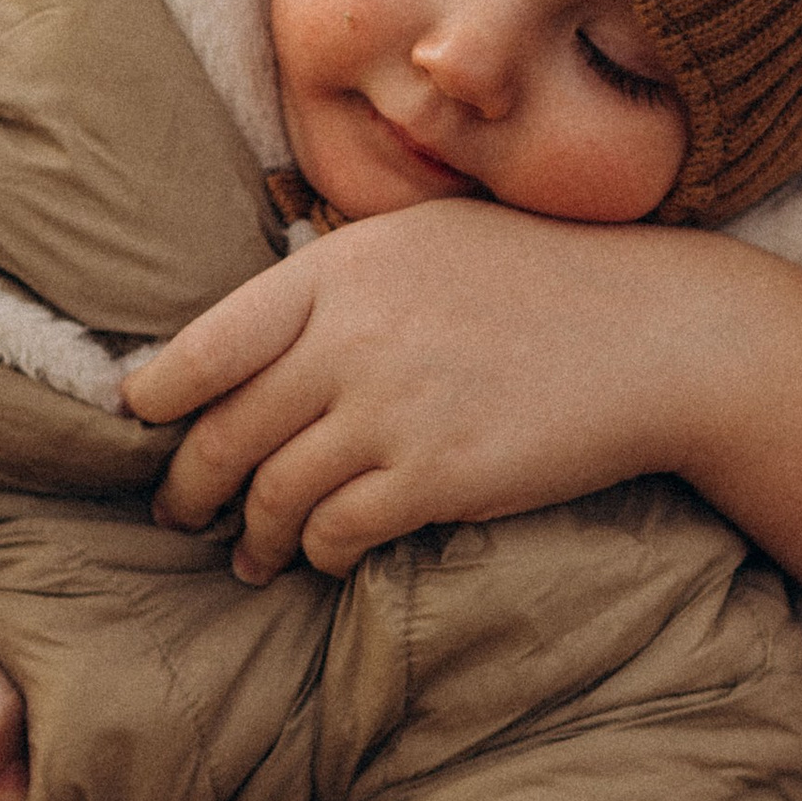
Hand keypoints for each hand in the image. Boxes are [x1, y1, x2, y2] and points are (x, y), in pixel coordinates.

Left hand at [123, 203, 716, 582]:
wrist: (657, 334)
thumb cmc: (543, 282)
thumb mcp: (426, 242)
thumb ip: (338, 281)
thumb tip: (254, 338)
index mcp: (338, 270)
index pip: (205, 345)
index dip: (157, 397)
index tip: (144, 425)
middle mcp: (352, 338)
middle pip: (226, 433)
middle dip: (189, 487)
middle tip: (179, 514)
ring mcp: (393, 410)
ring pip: (274, 494)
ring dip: (251, 536)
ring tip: (249, 555)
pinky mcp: (437, 476)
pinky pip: (339, 532)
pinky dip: (319, 553)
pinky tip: (324, 557)